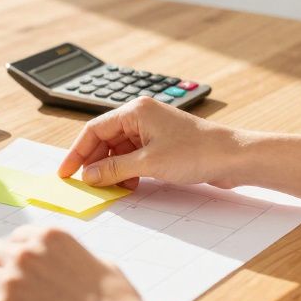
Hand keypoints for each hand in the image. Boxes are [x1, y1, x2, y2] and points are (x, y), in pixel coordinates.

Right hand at [59, 96, 241, 188]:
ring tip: (109, 188)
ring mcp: (152, 130)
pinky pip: (134, 156)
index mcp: (135, 111)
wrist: (234, 157)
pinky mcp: (162, 144)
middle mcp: (141, 117)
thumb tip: (89, 175)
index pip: (94, 130)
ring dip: (112, 170)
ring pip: (119, 150)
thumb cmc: (198, 152)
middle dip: (95, 163)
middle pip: (105, 140)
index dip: (77, 153)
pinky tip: (128, 186)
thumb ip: (114, 169)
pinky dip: (127, 171)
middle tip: (86, 185)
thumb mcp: (149, 164)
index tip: (66, 172)